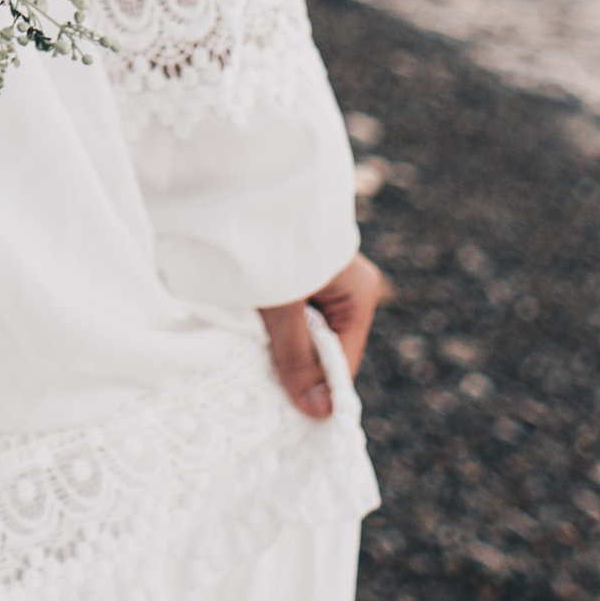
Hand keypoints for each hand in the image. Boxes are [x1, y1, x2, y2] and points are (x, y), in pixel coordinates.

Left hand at [257, 252, 382, 420]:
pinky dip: (268, 328)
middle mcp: (345, 287)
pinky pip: (287, 315)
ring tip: (250, 364)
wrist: (240, 178)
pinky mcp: (293, 274)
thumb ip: (297, 357)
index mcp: (359, 293)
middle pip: (323, 349)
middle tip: (263, 396)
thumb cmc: (270, 237)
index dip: (320, 391)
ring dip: (277, 347)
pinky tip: (246, 338)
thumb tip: (320, 413)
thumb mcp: (282, 304)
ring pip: (301, 333)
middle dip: (295, 370)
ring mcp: (319, 281)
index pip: (344, 362)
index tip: (293, 422)